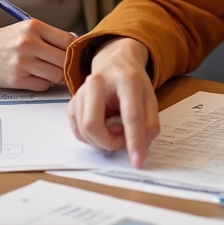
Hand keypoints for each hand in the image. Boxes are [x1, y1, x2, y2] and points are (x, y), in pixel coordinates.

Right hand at [0, 19, 74, 89]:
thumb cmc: (5, 41)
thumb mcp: (26, 29)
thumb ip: (50, 36)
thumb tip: (76, 47)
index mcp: (34, 26)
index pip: (68, 41)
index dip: (74, 50)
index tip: (74, 54)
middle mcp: (28, 43)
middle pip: (64, 60)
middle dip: (66, 65)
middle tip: (61, 65)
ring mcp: (22, 62)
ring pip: (56, 75)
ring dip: (55, 76)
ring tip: (45, 70)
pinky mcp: (17, 79)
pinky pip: (43, 86)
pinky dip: (42, 83)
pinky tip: (33, 76)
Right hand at [67, 37, 159, 167]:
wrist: (115, 62)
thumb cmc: (133, 82)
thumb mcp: (150, 99)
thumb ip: (150, 124)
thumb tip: (139, 149)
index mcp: (126, 80)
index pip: (129, 115)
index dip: (134, 141)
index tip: (138, 162)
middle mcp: (98, 82)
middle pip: (93, 124)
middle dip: (109, 142)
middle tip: (123, 139)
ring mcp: (81, 90)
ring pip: (84, 130)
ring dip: (102, 141)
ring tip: (116, 129)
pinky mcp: (73, 101)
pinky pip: (77, 131)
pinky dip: (91, 138)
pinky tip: (103, 128)